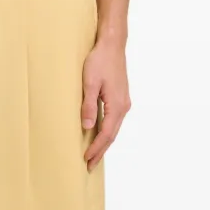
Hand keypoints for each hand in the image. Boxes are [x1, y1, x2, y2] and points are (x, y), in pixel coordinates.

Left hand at [81, 32, 130, 170]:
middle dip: (101, 151)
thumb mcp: (90, 83)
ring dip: (104, 142)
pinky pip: (114, 120)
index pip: (107, 134)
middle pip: (112, 135)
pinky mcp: (121, 98)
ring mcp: (124, 102)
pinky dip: (107, 131)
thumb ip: (88, 106)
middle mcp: (123, 106)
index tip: (86, 159)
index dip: (96, 148)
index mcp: (117, 105)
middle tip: (89, 165)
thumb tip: (87, 127)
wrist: (112, 44)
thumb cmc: (100, 61)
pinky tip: (99, 134)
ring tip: (94, 155)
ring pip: (114, 128)